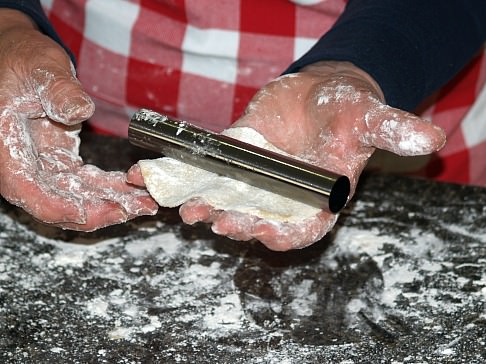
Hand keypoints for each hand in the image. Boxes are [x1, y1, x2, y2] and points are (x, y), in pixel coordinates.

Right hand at [0, 10, 156, 230]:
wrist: (22, 61)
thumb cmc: (22, 61)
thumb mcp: (39, 67)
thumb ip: (57, 90)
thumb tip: (78, 110)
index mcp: (7, 150)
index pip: (33, 194)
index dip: (68, 209)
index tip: (106, 211)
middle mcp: (22, 166)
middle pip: (60, 204)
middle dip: (103, 211)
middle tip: (141, 207)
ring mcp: (42, 167)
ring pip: (77, 198)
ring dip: (112, 203)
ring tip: (146, 201)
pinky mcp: (59, 163)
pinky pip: (85, 183)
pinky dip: (110, 188)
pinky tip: (134, 187)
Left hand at [175, 61, 445, 249]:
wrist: (321, 91)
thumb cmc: (349, 109)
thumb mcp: (369, 118)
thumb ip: (391, 131)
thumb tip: (429, 139)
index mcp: (316, 201)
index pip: (298, 231)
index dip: (279, 235)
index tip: (260, 231)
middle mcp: (281, 198)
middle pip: (255, 221)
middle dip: (234, 223)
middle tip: (214, 219)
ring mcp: (255, 181)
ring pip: (227, 202)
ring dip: (205, 207)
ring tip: (185, 206)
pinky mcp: (234, 159)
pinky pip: (209, 173)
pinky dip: (188, 177)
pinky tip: (166, 177)